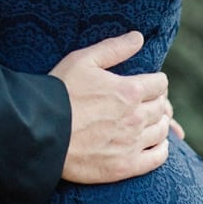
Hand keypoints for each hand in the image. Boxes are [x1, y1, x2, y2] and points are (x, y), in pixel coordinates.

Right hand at [51, 31, 171, 183]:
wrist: (40, 131)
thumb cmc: (59, 91)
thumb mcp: (81, 60)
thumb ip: (113, 48)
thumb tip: (138, 37)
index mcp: (128, 91)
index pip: (159, 84)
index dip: (156, 81)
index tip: (150, 83)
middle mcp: (136, 117)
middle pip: (162, 107)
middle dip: (158, 101)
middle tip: (148, 101)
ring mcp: (132, 143)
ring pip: (161, 131)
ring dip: (160, 123)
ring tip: (150, 120)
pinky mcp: (126, 165)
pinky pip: (157, 158)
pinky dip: (162, 149)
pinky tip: (157, 144)